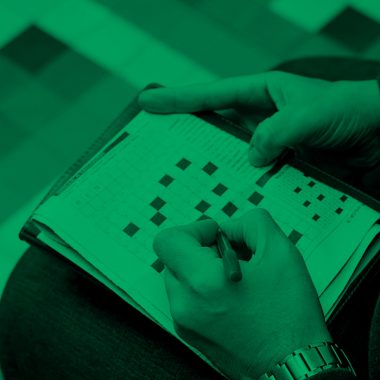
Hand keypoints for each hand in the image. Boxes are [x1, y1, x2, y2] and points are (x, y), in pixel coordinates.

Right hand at [139, 72, 379, 173]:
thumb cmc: (356, 111)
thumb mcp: (315, 112)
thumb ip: (279, 130)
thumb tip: (252, 157)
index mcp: (265, 95)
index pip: (214, 96)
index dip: (180, 100)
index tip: (149, 102)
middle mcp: (264, 121)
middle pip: (215, 128)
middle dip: (187, 135)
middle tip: (159, 146)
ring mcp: (272, 148)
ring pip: (233, 158)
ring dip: (214, 170)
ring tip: (186, 181)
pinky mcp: (284, 169)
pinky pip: (255, 179)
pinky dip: (242, 188)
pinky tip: (228, 200)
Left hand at [153, 210, 330, 378]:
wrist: (294, 367)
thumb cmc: (289, 318)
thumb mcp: (280, 252)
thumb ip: (252, 223)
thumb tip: (230, 227)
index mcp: (202, 282)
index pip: (168, 240)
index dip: (194, 229)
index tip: (216, 234)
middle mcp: (185, 304)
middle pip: (173, 257)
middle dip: (201, 247)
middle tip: (230, 253)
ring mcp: (185, 322)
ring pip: (180, 276)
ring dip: (201, 267)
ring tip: (234, 276)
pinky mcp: (190, 333)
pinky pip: (186, 297)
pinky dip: (202, 287)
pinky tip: (230, 293)